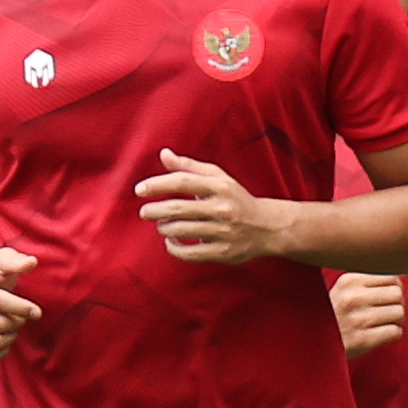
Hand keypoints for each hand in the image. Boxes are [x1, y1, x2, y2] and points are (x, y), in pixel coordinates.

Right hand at [0, 244, 41, 365]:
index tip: (37, 312)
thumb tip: (32, 262)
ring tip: (13, 327)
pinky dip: (0, 352)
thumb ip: (16, 261)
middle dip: (18, 323)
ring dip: (10, 337)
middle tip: (22, 317)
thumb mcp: (2, 260)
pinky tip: (5, 340)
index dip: (21, 308)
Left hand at [136, 151, 282, 264]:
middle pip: (178, 209)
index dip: (157, 185)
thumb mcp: (218, 178)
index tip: (140, 190)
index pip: (182, 182)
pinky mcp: (223, 252)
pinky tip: (171, 241)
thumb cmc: (236, 199)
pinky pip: (189, 253)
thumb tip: (164, 154)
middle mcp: (222, 208)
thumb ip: (189, 167)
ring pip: (181, 231)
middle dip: (155, 210)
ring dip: (164, 228)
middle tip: (144, 212)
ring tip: (161, 225)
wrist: (268, 227)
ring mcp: (223, 232)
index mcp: (219, 186)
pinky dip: (174, 248)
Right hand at [331, 270, 404, 358]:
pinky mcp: (362, 340)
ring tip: (383, 323)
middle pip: (398, 294)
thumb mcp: (343, 290)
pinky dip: (392, 334)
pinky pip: (395, 332)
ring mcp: (357, 319)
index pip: (391, 275)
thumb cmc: (332, 316)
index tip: (386, 296)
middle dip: (397, 304)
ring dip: (396, 320)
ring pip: (399, 312)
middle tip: (387, 312)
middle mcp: (353, 297)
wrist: (311, 344)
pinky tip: (380, 335)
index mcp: (349, 280)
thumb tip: (402, 274)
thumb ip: (368, 280)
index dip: (394, 287)